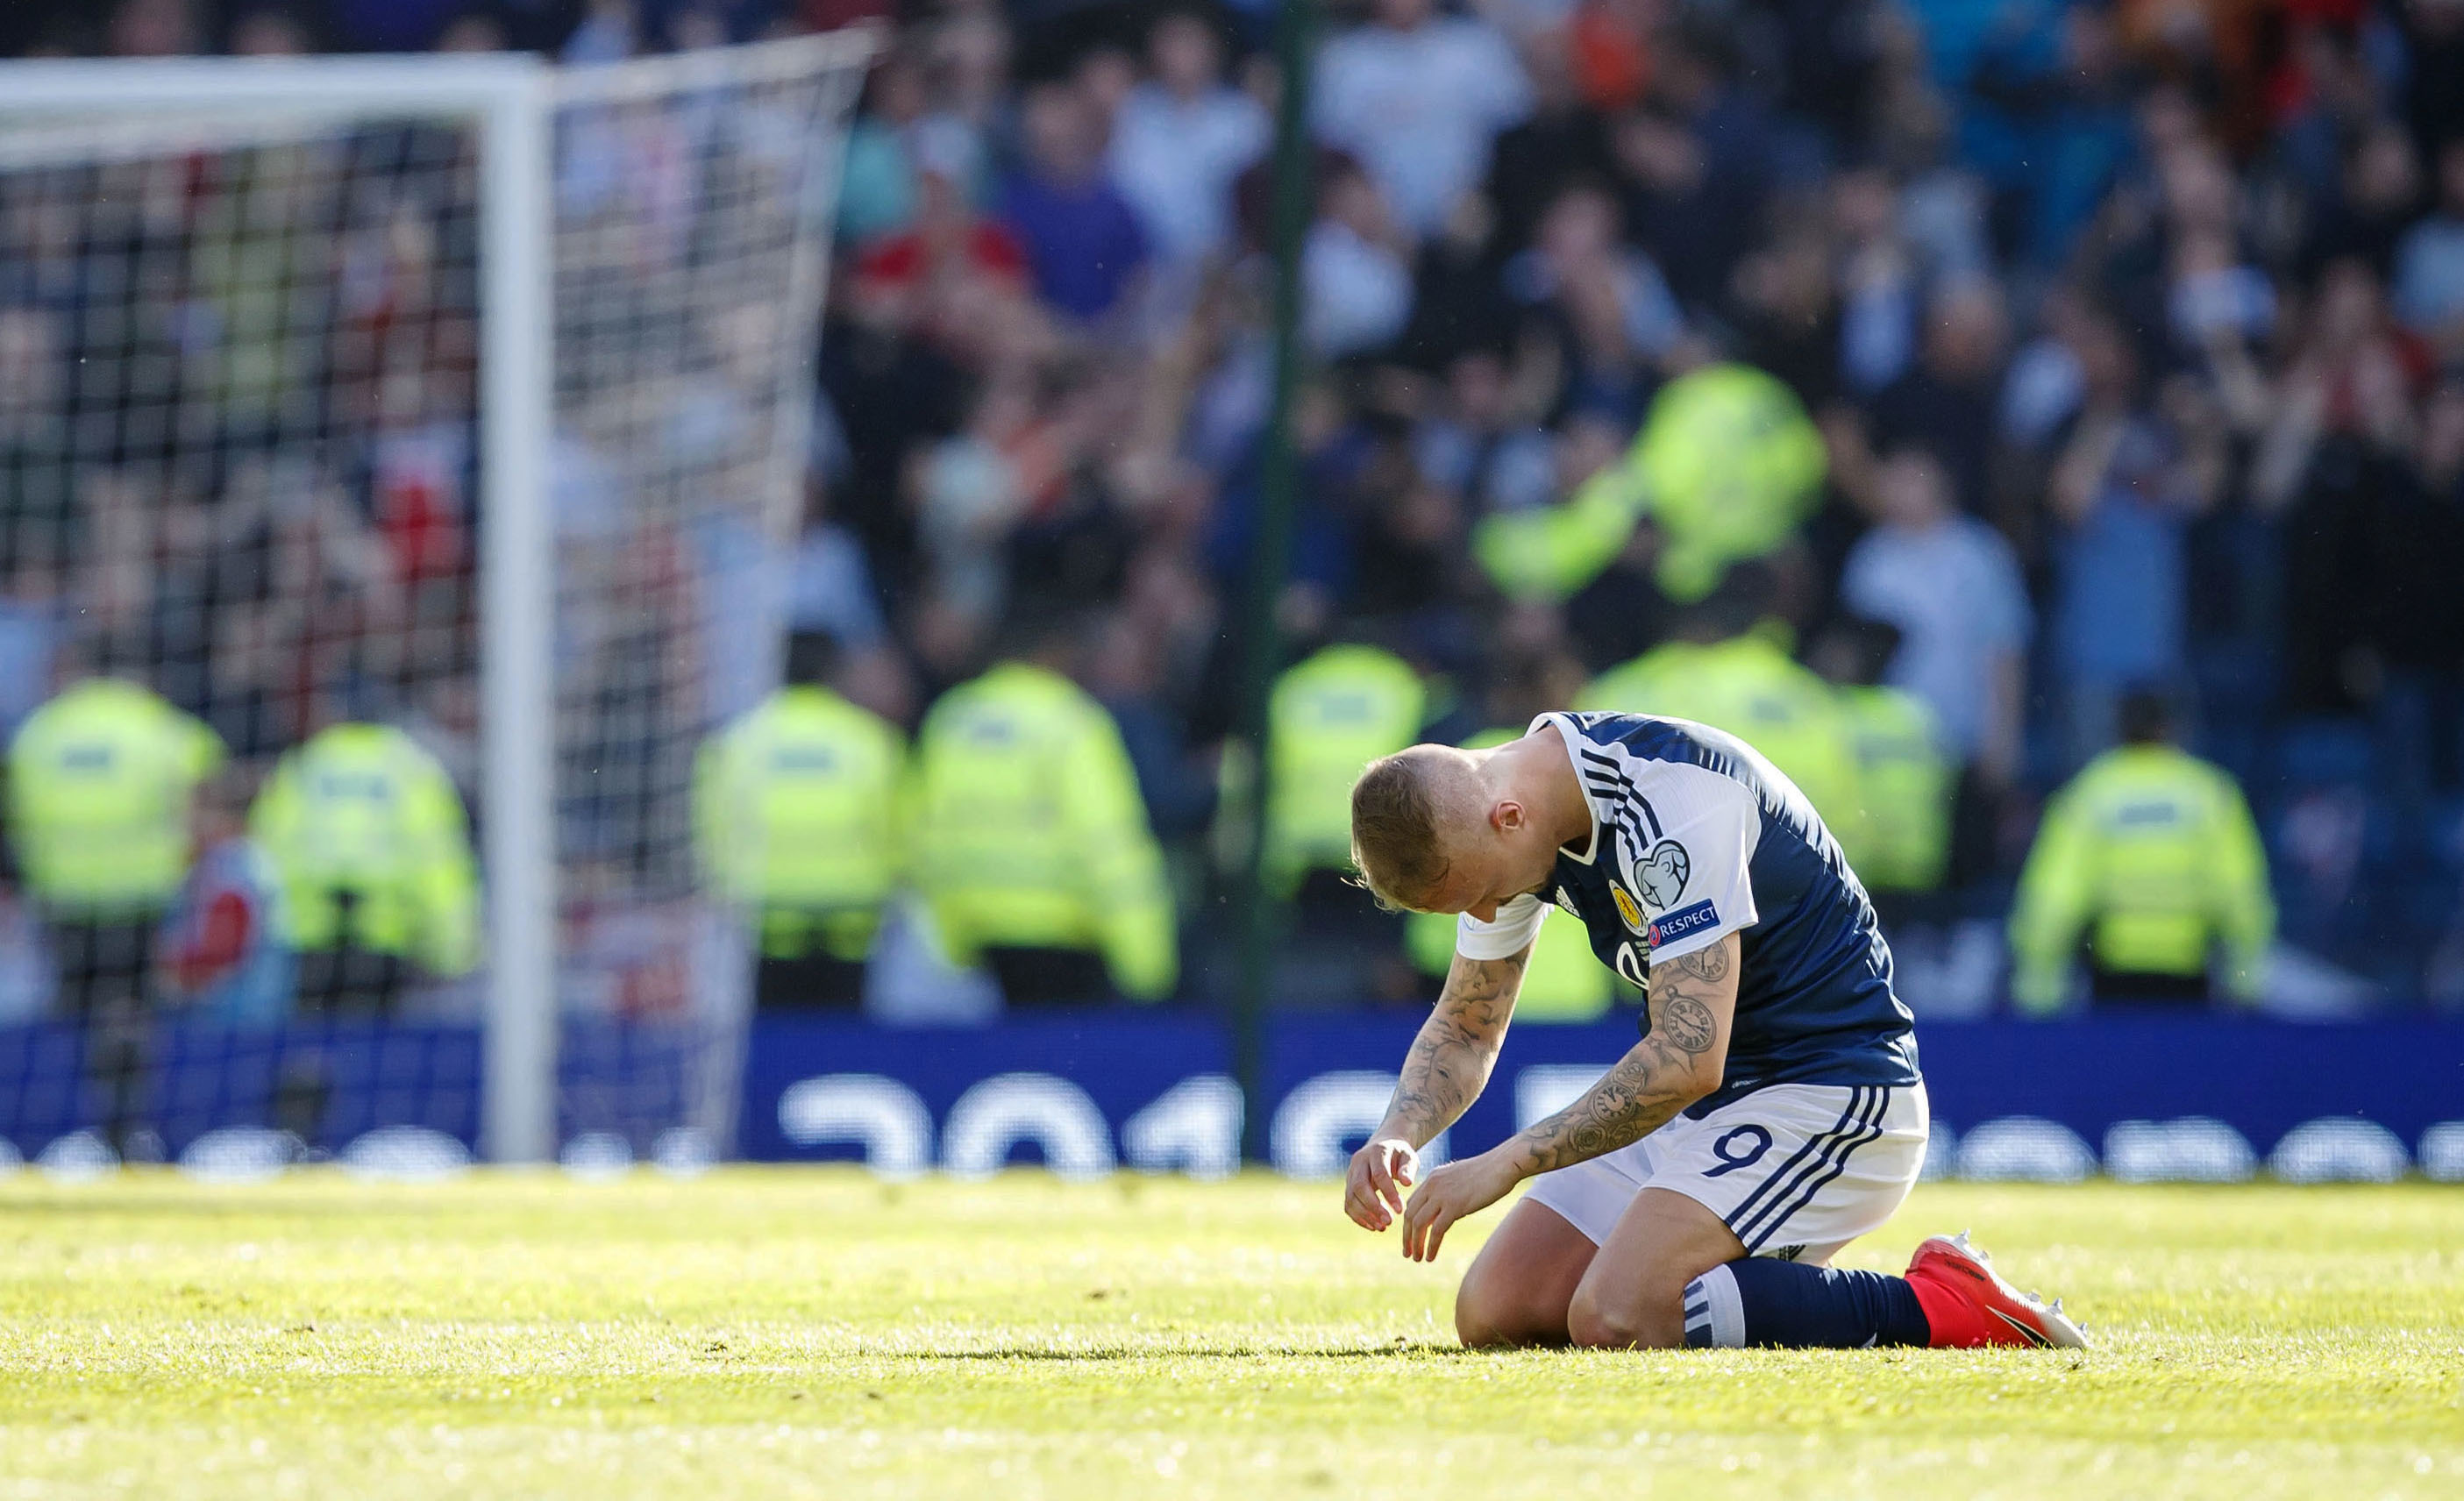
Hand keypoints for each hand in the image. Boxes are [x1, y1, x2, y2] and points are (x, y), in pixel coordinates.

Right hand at [1344, 1137, 1418, 1230]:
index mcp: (1376, 1152)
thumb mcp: (1409, 1157)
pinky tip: (1374, 1226)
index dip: (1389, 1193)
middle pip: (1359, 1186)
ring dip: (1365, 1215)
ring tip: (1383, 1227)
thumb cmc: (1400, 1156)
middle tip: (1389, 1222)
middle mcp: (1359, 1161)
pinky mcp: (1348, 1185)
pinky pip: (1348, 1204)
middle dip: (1374, 1207)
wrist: (1383, 1147)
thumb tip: (1407, 1183)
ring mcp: (1350, 1174)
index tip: (1400, 1210)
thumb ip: (1409, 1169)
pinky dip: (1359, 1218)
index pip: (1379, 1174)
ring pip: (1351, 1197)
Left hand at [1400, 1150, 1522, 1262]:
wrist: (1503, 1164)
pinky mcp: (1455, 1205)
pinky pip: (1437, 1230)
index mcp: (1433, 1179)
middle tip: (1407, 1252)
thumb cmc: (1488, 1173)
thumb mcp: (1459, 1180)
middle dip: (1407, 1236)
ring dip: (1416, 1244)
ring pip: (1419, 1224)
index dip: (1408, 1223)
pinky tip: (1431, 1257)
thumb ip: (1447, 1193)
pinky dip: (1431, 1246)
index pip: (1411, 1203)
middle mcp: (1432, 1185)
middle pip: (1410, 1214)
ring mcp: (1442, 1195)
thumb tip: (1442, 1212)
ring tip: (1417, 1259)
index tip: (1409, 1238)